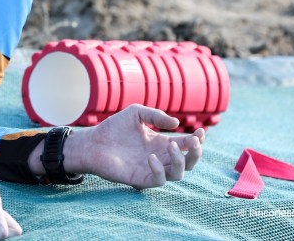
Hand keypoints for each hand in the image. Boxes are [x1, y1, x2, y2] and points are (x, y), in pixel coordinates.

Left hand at [64, 104, 204, 188]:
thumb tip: (177, 124)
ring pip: (178, 174)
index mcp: (162, 143)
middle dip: (195, 153)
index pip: (186, 145)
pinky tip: (151, 156)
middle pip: (189, 162)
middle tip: (193, 141)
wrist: (93, 142)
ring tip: (171, 144)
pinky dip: (160, 170)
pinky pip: (158, 180)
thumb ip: (155, 115)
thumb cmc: (113, 127)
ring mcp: (151, 169)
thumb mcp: (136, 113)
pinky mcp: (140, 179)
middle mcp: (160, 157)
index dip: (197, 140)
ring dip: (180, 160)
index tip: (200, 132)